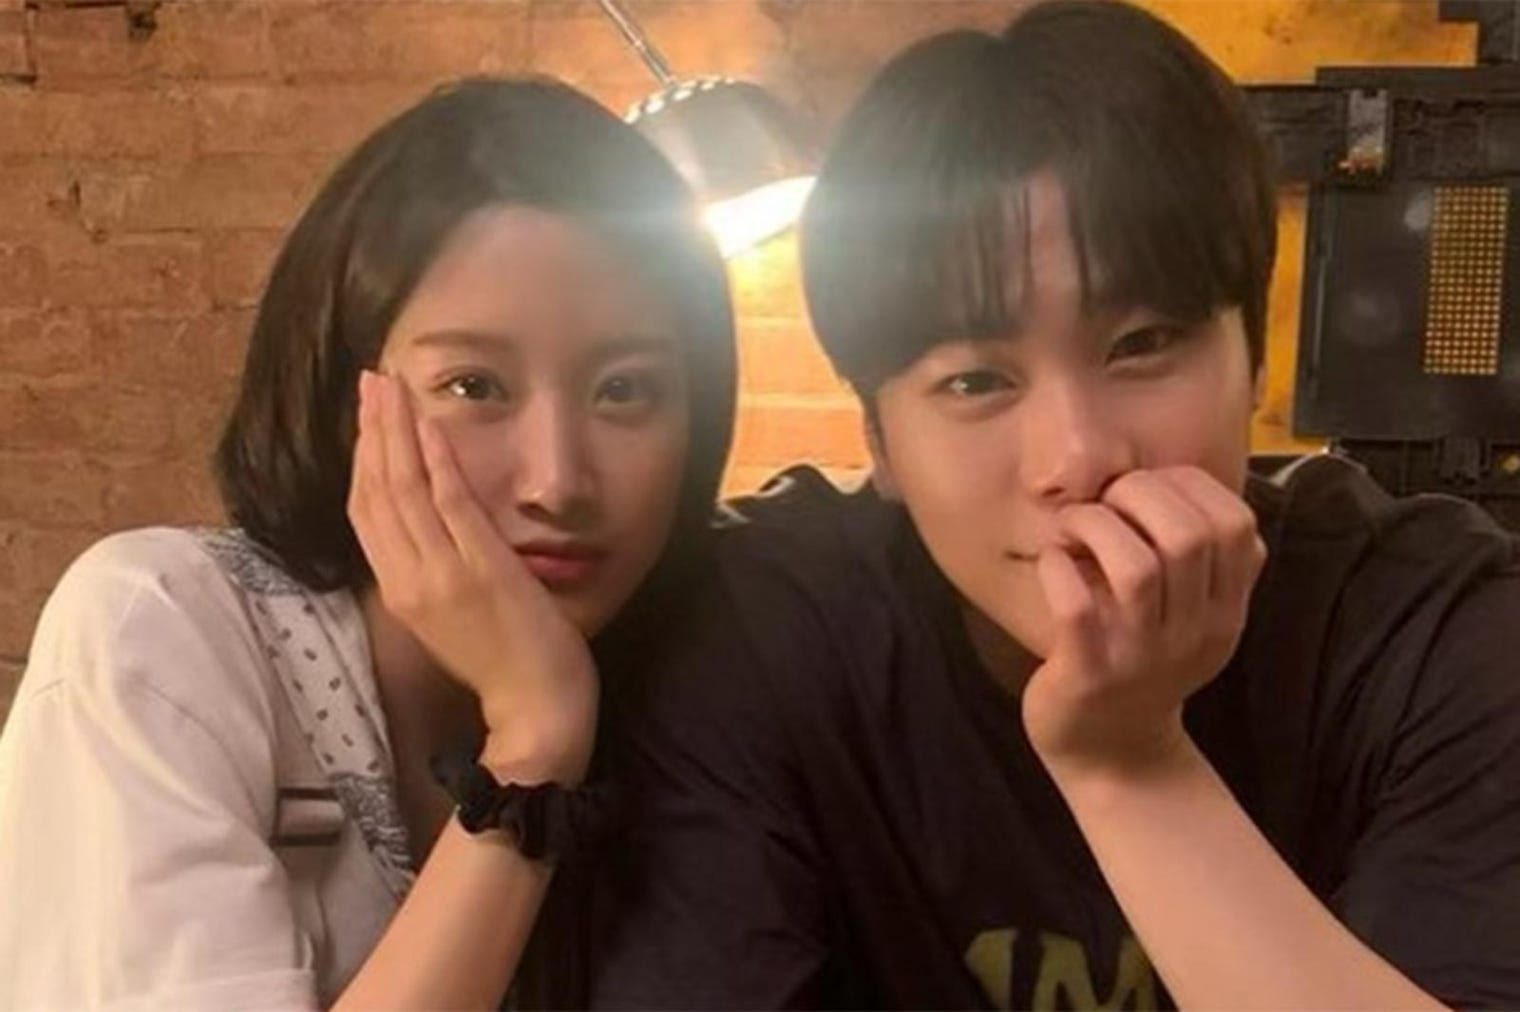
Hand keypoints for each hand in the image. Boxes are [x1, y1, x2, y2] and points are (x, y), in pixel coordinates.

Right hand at [348, 371, 597, 785]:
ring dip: (395, 431)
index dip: (360, 460)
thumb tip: (432, 529)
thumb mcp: (451, 617)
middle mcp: (408, 580)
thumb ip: (435, 572)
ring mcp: (441, 574)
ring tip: (388, 387)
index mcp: (400, 591)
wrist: (536, 709)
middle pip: (375, 491)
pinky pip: (450, 504)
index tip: (364, 419)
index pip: (365, 513)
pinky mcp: (480, 569)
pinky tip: (429, 424)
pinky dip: (436, 460)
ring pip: (403, 489)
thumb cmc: (504, 664)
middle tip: (369, 382)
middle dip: (371, 431)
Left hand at [1020, 467, 1264, 782]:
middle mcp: (1195, 632)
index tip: (1147, 487)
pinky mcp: (1090, 673)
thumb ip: (1198, 560)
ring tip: (1073, 529)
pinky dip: (1058, 567)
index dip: (1189, 485)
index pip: (1237, 524)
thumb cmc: (1142, 664)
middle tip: (1104, 503)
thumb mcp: (1193, 617)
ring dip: (1095, 527)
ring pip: (1136, 566)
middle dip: (1139, 496)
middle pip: (1190, 536)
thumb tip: (1166, 479)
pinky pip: (1076, 604)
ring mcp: (1142, 655)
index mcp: (1226, 610)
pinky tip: (1053, 563)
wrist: (1113, 755)